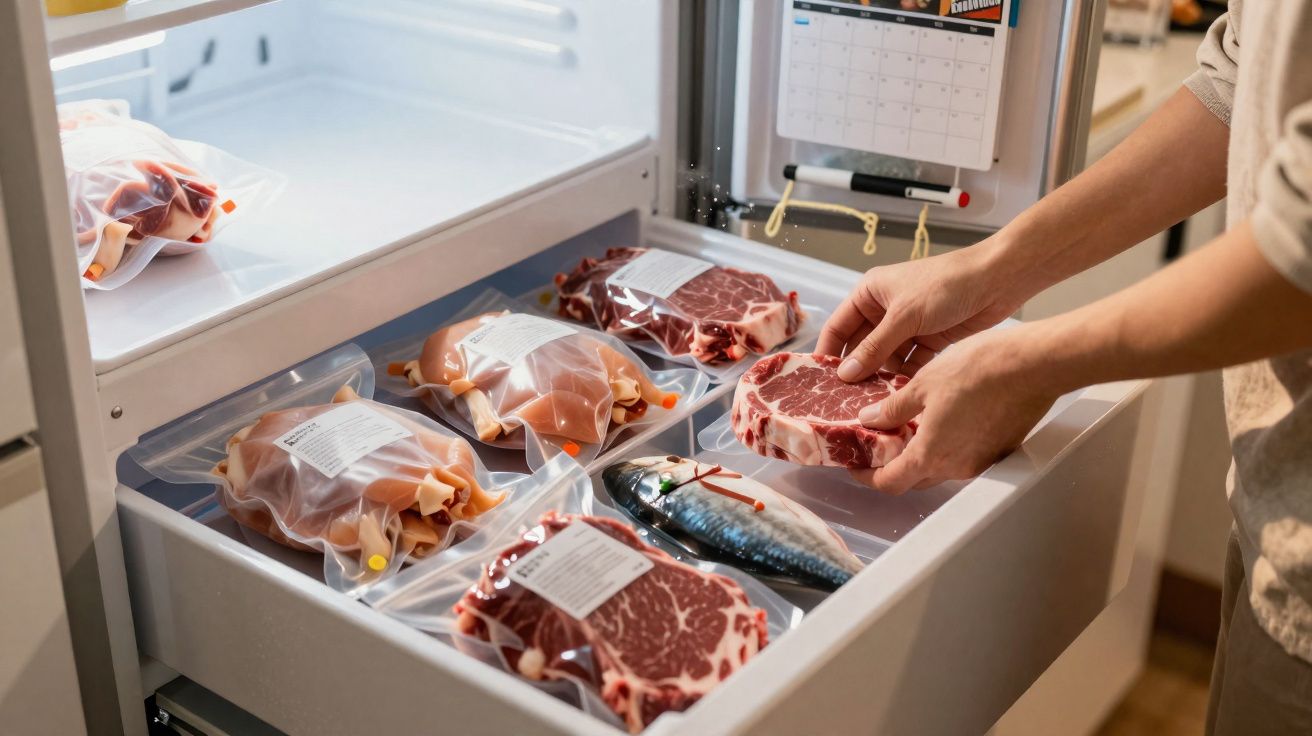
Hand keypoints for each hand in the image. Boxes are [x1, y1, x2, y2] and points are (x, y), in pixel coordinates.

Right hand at [817, 238, 1032, 380]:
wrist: (997, 280)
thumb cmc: (945, 285)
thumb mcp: (904, 316)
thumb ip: (874, 347)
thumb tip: (844, 373)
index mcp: (870, 293)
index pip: (839, 327)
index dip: (829, 352)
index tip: (819, 381)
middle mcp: (885, 310)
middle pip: (861, 347)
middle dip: (856, 371)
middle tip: (846, 401)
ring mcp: (907, 327)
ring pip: (885, 359)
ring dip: (881, 378)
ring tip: (872, 404)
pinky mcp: (929, 341)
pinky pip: (909, 365)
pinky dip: (905, 378)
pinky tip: (900, 397)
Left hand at [850, 328, 1061, 493]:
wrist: (1032, 365)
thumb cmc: (980, 371)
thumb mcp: (922, 384)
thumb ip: (893, 408)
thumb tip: (870, 419)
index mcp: (931, 455)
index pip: (889, 482)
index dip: (867, 477)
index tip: (856, 465)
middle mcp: (956, 467)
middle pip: (914, 479)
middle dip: (892, 467)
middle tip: (878, 445)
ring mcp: (981, 461)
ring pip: (941, 467)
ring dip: (922, 454)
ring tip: (909, 427)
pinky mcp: (999, 450)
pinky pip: (965, 456)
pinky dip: (948, 446)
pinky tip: (944, 420)